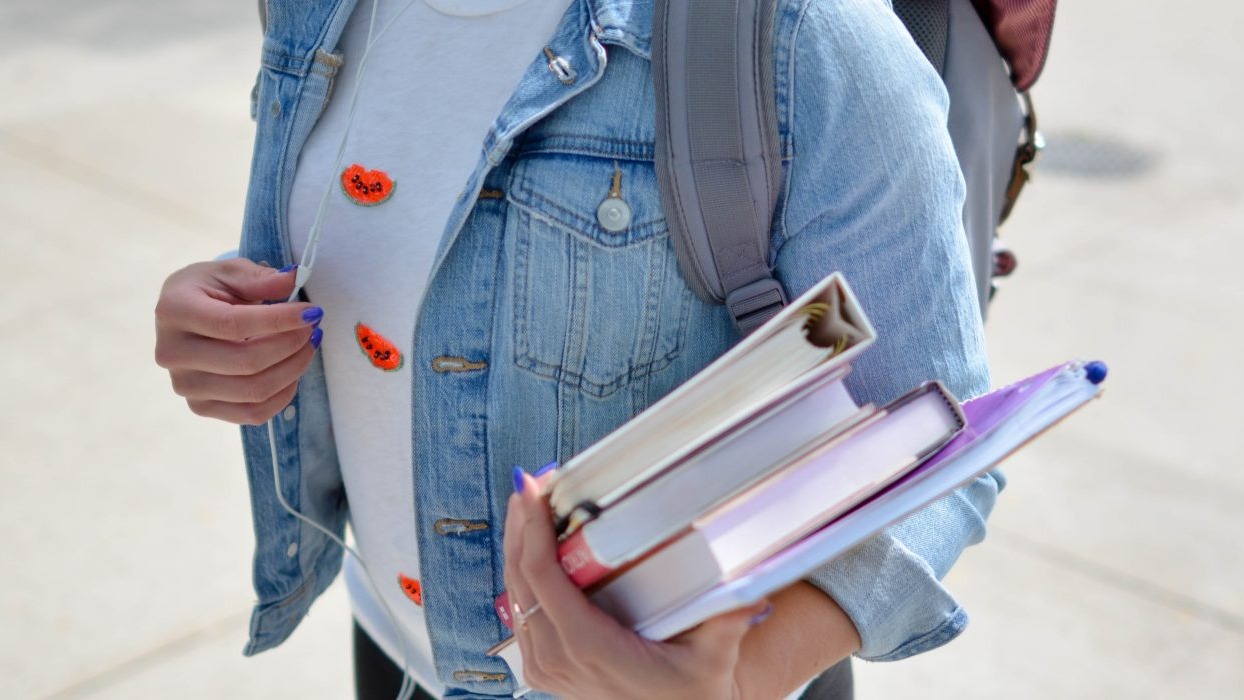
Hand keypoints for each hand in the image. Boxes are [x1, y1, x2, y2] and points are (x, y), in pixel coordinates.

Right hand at [154, 258, 321, 424]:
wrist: (183, 317)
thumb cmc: (208, 290)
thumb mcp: (230, 272)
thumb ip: (260, 278)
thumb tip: (293, 280)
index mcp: (174, 311)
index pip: (233, 324)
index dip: (279, 320)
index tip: (312, 312)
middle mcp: (172, 353)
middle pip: (246, 362)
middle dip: (292, 345)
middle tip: (313, 328)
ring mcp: (185, 385)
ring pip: (254, 391)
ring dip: (293, 369)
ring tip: (308, 346)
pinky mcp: (200, 407)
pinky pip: (252, 413)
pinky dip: (283, 394)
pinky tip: (292, 372)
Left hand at [503, 470, 768, 698]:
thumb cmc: (691, 697)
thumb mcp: (713, 658)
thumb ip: (727, 619)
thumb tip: (749, 580)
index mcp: (588, 647)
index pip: (542, 577)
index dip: (532, 528)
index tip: (532, 488)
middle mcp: (557, 659)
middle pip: (520, 578)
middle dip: (520, 525)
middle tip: (529, 483)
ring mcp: (546, 668)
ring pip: (515, 595)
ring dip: (518, 547)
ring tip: (528, 505)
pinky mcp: (545, 670)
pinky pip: (522, 614)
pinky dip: (523, 576)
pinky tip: (531, 548)